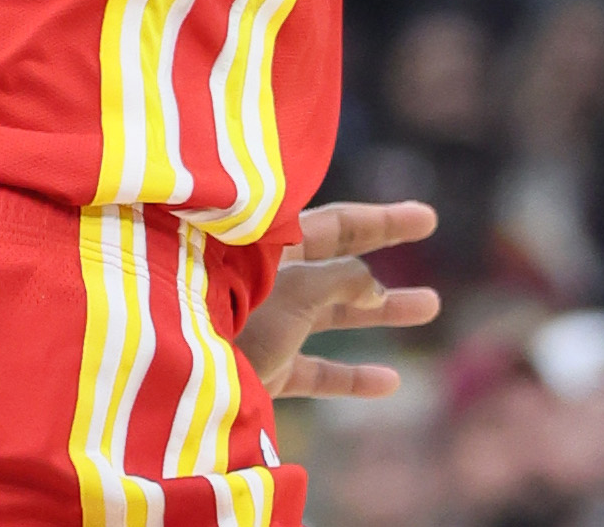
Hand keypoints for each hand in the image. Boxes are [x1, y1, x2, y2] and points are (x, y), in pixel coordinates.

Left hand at [237, 200, 442, 400]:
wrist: (173, 378)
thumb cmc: (233, 316)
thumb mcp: (298, 288)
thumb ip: (344, 279)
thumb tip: (371, 286)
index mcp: (268, 247)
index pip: (335, 224)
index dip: (382, 221)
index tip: (427, 219)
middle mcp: (266, 282)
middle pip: (335, 259)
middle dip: (383, 248)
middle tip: (428, 229)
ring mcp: (263, 327)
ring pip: (331, 314)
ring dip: (381, 311)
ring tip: (430, 307)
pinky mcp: (260, 372)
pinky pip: (314, 370)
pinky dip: (350, 376)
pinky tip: (390, 383)